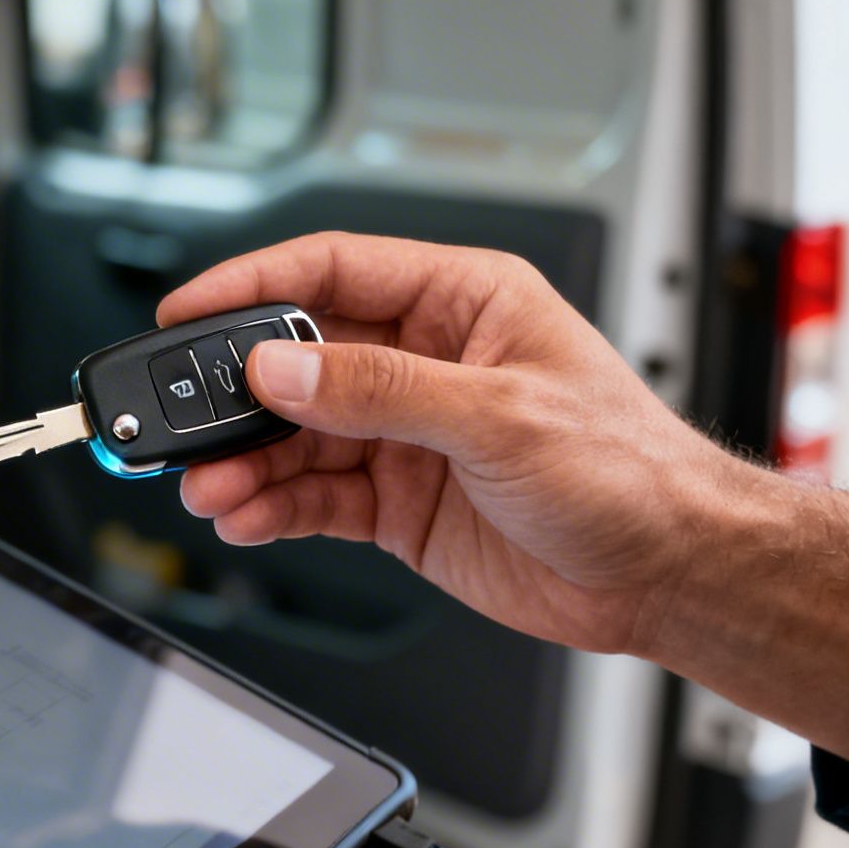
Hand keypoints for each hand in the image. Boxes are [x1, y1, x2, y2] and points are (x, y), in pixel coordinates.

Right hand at [161, 233, 848, 760]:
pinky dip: (274, 509)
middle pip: (299, 363)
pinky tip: (246, 517)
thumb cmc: (631, 472)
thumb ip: (381, 392)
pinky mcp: (403, 504)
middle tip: (178, 421)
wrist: (670, 574)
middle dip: (235, 396)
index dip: (252, 287)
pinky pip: (317, 497)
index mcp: (463, 303)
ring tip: (209, 489)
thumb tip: (283, 370)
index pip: (333, 273)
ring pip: (298, 438)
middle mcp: (429, 363)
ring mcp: (411, 436)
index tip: (187, 311)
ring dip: (246, 463)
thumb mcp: (499, 416)